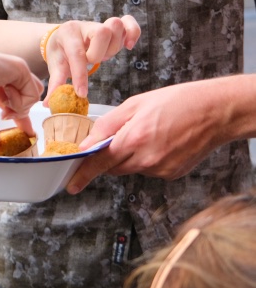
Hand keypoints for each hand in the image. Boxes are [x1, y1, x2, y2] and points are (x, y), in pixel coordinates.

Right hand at [0, 49, 42, 154]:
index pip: (14, 95)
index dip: (19, 113)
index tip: (25, 129)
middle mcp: (5, 69)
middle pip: (28, 92)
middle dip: (20, 111)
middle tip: (5, 117)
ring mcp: (14, 67)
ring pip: (33, 94)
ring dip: (19, 107)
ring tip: (2, 109)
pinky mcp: (21, 68)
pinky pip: (33, 94)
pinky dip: (20, 104)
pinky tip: (4, 101)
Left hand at [42, 15, 139, 99]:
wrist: (62, 38)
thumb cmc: (61, 52)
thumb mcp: (55, 66)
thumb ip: (55, 84)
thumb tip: (49, 104)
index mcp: (68, 34)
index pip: (77, 53)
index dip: (80, 75)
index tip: (81, 93)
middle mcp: (85, 26)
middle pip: (102, 32)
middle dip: (98, 53)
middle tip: (92, 61)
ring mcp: (101, 24)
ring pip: (116, 27)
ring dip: (113, 47)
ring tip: (103, 55)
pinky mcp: (115, 27)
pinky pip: (130, 22)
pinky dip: (133, 32)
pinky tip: (128, 46)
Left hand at [66, 80, 226, 192]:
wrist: (216, 112)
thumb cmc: (177, 102)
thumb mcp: (135, 104)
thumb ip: (107, 126)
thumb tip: (87, 144)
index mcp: (134, 139)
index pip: (100, 162)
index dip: (84, 174)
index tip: (72, 185)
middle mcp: (147, 160)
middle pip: (113, 167)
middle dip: (109, 156)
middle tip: (122, 135)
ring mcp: (161, 170)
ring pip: (131, 168)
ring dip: (130, 156)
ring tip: (149, 133)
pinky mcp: (172, 174)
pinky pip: (149, 169)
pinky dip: (148, 158)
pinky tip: (162, 142)